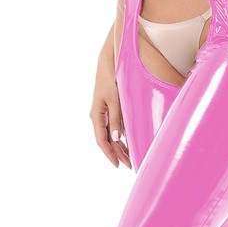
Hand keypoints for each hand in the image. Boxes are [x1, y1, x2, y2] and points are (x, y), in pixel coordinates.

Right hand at [89, 40, 131, 169]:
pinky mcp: (110, 108)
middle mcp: (99, 116)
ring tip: (130, 158)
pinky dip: (121, 136)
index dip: (110, 154)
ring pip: (111, 135)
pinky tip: (128, 142)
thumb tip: (115, 138)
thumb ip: (116, 119)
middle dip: (117, 154)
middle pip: (107, 141)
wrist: (108, 61)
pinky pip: (114, 127)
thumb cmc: (111, 79)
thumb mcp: (114, 100)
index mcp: (97, 115)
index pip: (102, 141)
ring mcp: (104, 113)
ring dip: (120, 147)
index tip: (118, 165)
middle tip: (129, 165)